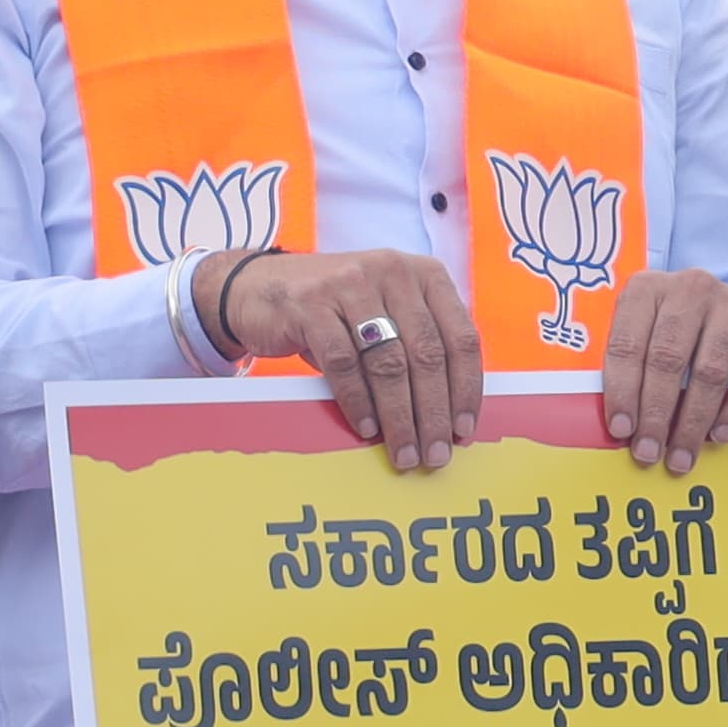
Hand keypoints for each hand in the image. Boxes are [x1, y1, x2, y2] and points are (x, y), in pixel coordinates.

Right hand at [204, 248, 483, 473]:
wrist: (260, 286)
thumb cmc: (339, 310)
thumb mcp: (387, 312)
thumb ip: (418, 345)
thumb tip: (448, 414)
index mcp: (426, 275)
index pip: (461, 337)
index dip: (466, 389)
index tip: (464, 431)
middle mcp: (394, 272)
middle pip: (426, 354)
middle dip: (434, 412)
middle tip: (435, 454)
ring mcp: (351, 284)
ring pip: (388, 362)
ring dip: (399, 416)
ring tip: (404, 452)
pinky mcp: (311, 304)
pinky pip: (343, 363)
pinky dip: (358, 402)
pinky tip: (366, 429)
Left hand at [600, 268, 727, 473]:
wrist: (722, 307)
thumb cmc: (669, 331)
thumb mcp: (640, 333)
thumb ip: (626, 368)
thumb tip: (618, 427)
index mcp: (647, 289)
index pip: (627, 344)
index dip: (622, 391)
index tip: (621, 430)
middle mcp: (691, 289)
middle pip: (668, 359)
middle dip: (656, 414)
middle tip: (648, 452)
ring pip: (709, 371)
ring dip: (693, 422)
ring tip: (681, 455)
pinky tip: (721, 434)